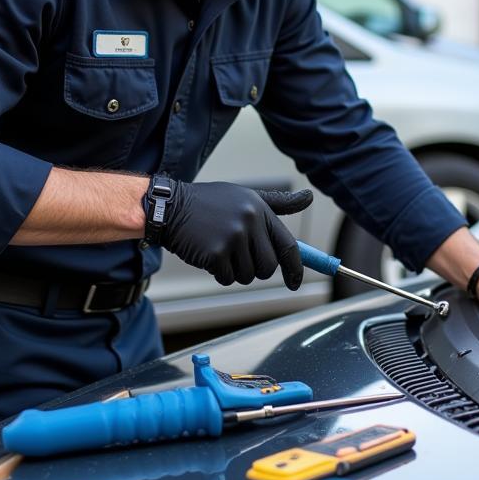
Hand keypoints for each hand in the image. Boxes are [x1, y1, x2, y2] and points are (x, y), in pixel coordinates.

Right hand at [159, 182, 312, 288]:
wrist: (169, 207)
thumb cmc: (209, 204)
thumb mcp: (246, 197)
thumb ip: (278, 202)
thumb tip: (309, 197)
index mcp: (260, 209)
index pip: (288, 245)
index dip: (295, 268)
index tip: (295, 283)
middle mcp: (249, 222)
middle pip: (268, 266)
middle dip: (256, 270)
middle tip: (239, 259)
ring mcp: (233, 237)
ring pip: (248, 275)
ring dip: (235, 272)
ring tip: (220, 251)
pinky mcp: (215, 253)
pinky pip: (227, 278)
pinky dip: (219, 274)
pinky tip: (208, 256)